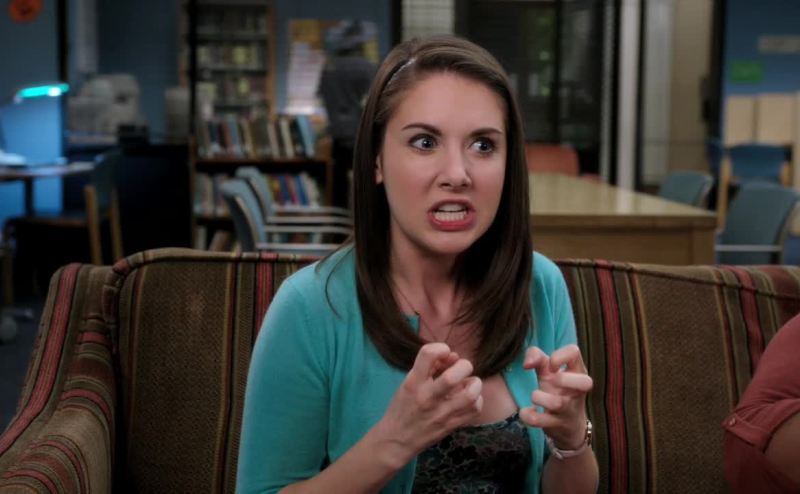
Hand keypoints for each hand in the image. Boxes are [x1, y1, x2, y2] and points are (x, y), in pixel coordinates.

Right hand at [374, 342, 482, 463]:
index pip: (428, 355)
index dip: (440, 348)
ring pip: (469, 395)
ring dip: (474, 384)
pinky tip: (469, 398)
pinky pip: (474, 410)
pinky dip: (477, 400)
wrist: (396, 441)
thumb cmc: (402, 408)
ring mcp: (441, 414)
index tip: (444, 353)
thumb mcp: (408, 383)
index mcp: (413, 383)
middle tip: (461, 368)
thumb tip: (453, 356)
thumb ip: (429, 368)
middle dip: (463, 366)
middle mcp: (427, 397)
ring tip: (469, 383)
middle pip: (453, 377)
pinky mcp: (451, 426)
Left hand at [520, 344, 592, 448]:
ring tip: (535, 396)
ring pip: (557, 403)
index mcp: (577, 371)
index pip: (575, 352)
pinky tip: (526, 411)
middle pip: (586, 382)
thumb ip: (536, 357)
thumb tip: (527, 364)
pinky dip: (529, 416)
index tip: (550, 366)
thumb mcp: (548, 371)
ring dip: (539, 397)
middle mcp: (577, 390)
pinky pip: (541, 421)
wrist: (568, 426)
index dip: (560, 355)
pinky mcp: (557, 424)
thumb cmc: (557, 390)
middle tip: (551, 381)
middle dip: (563, 379)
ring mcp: (569, 409)